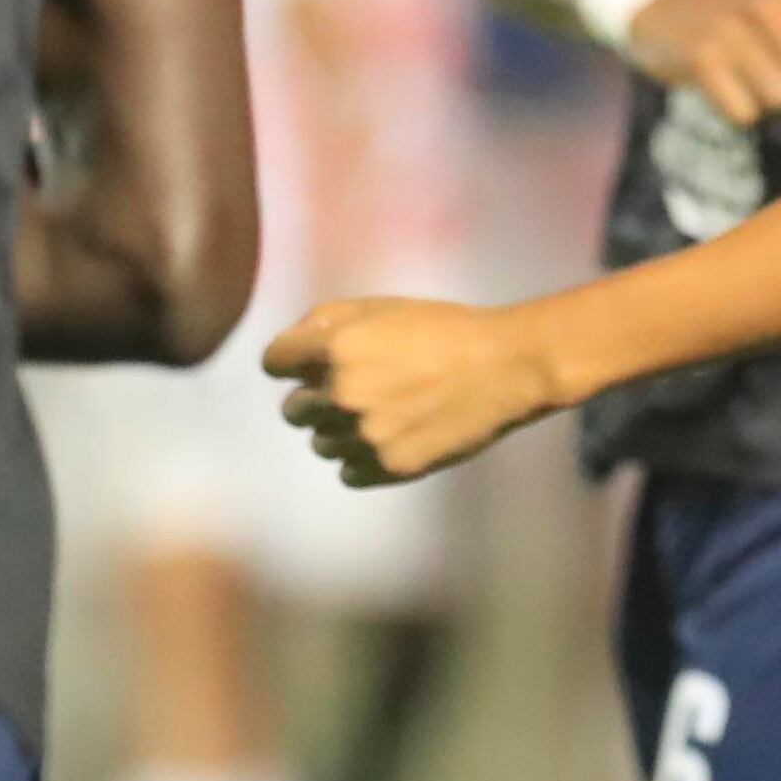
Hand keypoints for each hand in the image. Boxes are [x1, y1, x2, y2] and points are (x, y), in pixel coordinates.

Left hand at [266, 298, 563, 483]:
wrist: (506, 368)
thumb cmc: (444, 329)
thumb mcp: (382, 306)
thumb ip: (324, 320)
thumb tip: (290, 347)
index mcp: (336, 347)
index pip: (273, 362)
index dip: (289, 362)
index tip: (306, 366)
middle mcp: (341, 393)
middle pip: (293, 411)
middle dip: (316, 399)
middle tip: (357, 391)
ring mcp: (364, 434)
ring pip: (321, 444)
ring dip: (341, 432)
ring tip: (382, 415)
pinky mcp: (389, 466)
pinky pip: (348, 474)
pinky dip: (362, 460)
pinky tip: (391, 439)